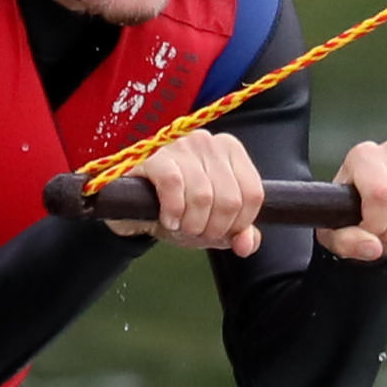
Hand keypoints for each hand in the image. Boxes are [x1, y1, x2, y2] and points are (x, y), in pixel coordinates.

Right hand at [105, 129, 264, 255]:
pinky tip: (168, 219)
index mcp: (230, 150)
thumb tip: (247, 244)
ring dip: (192, 223)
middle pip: (230, 199)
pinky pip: (173, 185)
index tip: (222, 232)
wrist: (133, 206)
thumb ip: (238, 233)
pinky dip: (173, 211)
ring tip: (180, 226)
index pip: (253, 193)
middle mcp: (208, 141)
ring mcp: (180, 145)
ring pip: (203, 195)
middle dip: (214, 228)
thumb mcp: (213, 223)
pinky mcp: (154, 156)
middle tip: (196, 232)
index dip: (240, 223)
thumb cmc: (178, 208)